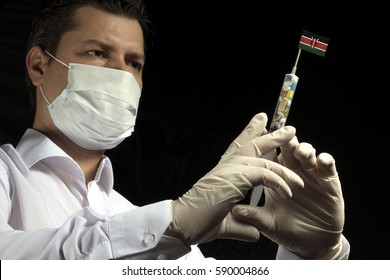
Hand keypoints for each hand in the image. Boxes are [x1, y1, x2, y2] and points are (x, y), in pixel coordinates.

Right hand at [165, 113, 303, 244]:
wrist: (183, 222)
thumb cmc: (199, 221)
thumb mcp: (227, 222)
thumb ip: (243, 224)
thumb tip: (255, 232)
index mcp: (224, 172)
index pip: (239, 148)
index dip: (250, 133)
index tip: (261, 122)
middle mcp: (226, 166)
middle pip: (251, 144)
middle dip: (270, 135)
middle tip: (287, 128)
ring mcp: (230, 169)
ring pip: (261, 158)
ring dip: (282, 161)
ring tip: (298, 159)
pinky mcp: (235, 178)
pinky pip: (263, 174)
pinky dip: (278, 181)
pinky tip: (288, 191)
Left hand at [232, 136, 344, 258]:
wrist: (311, 245)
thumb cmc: (286, 230)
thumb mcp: (268, 223)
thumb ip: (253, 216)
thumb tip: (235, 210)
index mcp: (275, 177)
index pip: (269, 155)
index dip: (266, 143)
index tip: (260, 132)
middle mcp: (293, 172)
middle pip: (288, 150)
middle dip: (286, 141)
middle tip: (284, 137)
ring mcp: (311, 176)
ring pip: (308, 154)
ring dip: (304, 149)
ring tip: (300, 153)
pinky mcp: (329, 183)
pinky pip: (328, 167)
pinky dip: (325, 160)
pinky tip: (321, 161)